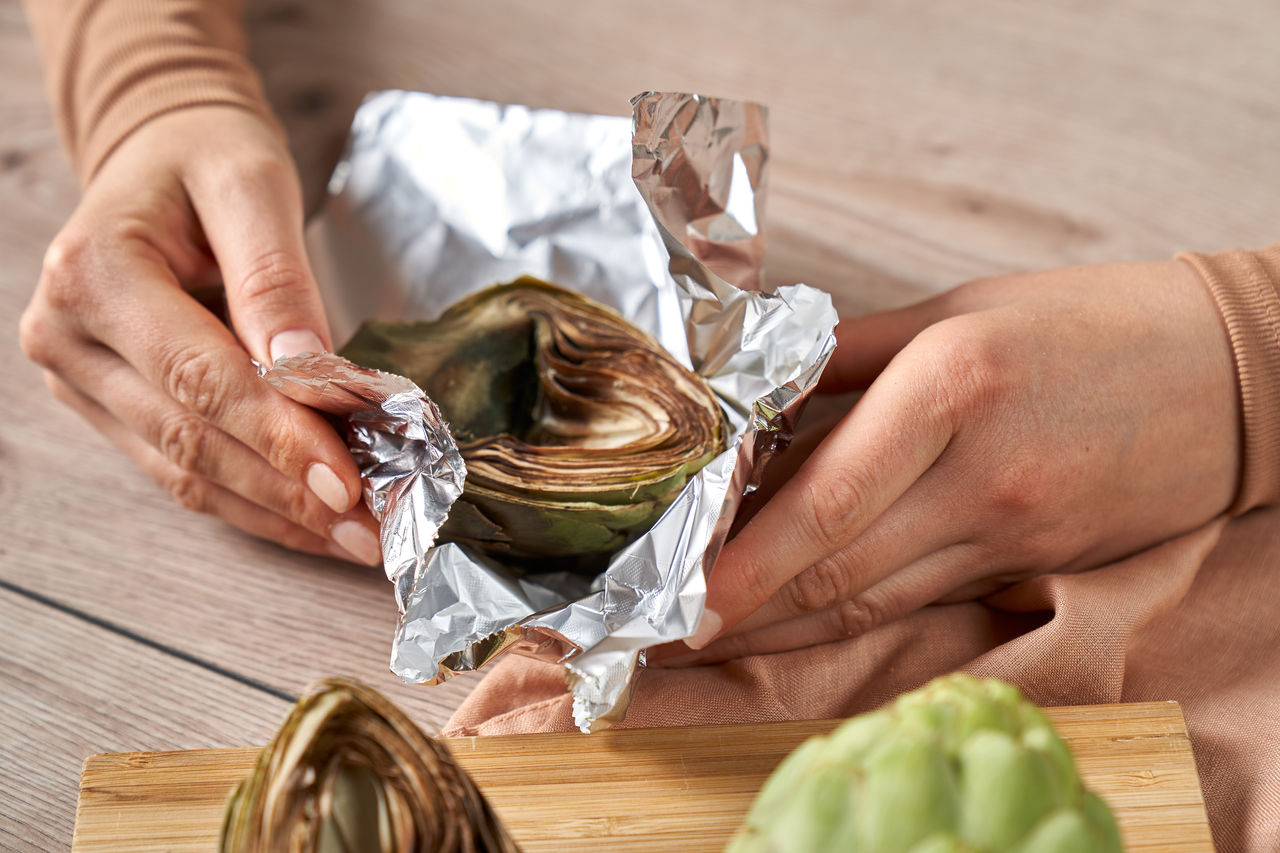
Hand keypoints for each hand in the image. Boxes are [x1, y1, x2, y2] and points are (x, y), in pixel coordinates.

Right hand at [19, 106, 380, 564]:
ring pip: (187, 472)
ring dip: (278, 512)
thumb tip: (309, 370)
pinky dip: (254, 502)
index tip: (350, 480)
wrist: (157, 156)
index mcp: (93, 274)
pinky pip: (183, 471)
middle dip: (289, 490)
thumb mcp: (251, 186)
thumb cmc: (205, 159)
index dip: (278, 437)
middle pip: (192, 438)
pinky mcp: (108, 408)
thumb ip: (276, 277)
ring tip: (358, 536)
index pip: (198, 378)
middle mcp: (68, 337)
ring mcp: (81, 381)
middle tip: (373, 527)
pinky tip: (314, 522)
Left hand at [662, 259, 1237, 662]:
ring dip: (784, 630)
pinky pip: (920, 601)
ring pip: (874, 603)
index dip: (746, 563)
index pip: (829, 502)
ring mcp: (1010, 534)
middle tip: (662, 632)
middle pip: (838, 571)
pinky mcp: (1029, 565)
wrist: (1230, 374)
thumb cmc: (1087, 322)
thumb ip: (847, 353)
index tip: (681, 597)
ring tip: (709, 640)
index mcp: (950, 391)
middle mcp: (978, 478)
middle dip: (742, 613)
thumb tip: (758, 386)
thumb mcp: (957, 309)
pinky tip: (799, 620)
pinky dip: (851, 616)